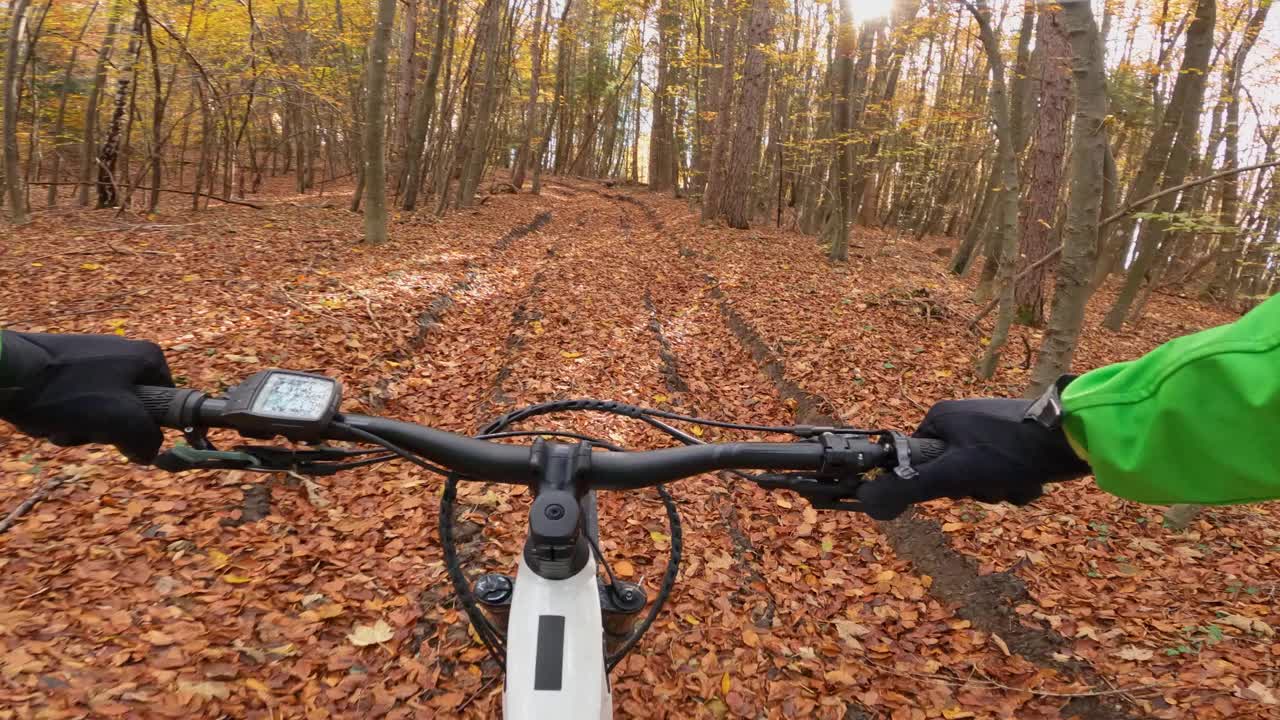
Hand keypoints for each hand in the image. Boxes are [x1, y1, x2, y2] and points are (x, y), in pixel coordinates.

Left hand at [0, 331, 173, 462]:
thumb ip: (147, 439)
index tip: (131, 438)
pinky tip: (44, 416)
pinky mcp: (62, 367)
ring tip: (59, 424)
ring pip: (99, 409)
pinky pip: (75, 401)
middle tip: (88, 431)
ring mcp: (91, 359)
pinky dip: (62, 415)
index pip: (168, 400)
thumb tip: (150, 454)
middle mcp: (123, 353)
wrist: (5, 371)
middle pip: (130, 408)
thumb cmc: (69, 392)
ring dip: (80, 427)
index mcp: (146, 357)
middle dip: (106, 429)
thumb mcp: (121, 420)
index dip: (152, 425)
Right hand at [856, 398, 1090, 519]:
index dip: (936, 483)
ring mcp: (988, 428)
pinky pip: (1000, 471)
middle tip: (991, 484)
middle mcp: (961, 419)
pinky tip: (1030, 480)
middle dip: (974, 489)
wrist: (1073, 436)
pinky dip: (1014, 482)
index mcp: (940, 418)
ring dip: (997, 489)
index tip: (957, 487)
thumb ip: (911, 487)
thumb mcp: (956, 474)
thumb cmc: (1010, 451)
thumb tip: (868, 502)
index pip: (918, 463)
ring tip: (1016, 481)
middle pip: (950, 472)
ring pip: (978, 476)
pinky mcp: (1013, 439)